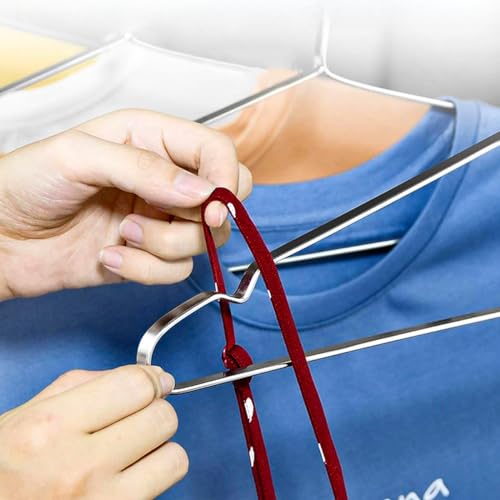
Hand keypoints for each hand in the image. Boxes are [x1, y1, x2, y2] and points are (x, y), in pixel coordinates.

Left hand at [0, 109, 251, 298]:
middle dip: (204, 218)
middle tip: (179, 218)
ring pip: (204, 241)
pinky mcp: (149, 256)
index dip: (225, 177)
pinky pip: (175, 271)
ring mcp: (159, 220)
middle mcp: (164, 181)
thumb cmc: (25, 183)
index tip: (212, 203)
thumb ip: (145, 168)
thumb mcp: (79, 156)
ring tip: (122, 232)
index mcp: (152, 140)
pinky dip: (145, 269)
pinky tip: (110, 255)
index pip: (217, 152)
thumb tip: (202, 192)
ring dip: (164, 244)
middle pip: (224, 201)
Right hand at [0, 365, 186, 498]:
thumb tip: (143, 375)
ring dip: (160, 448)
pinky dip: (153, 478)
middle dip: (156, 410)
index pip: (135, 386)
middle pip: (162, 418)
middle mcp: (79, 466)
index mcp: (52, 426)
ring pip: (174, 458)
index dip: (153, 379)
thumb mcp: (26, 415)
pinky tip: (128, 476)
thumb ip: (84, 384)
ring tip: (135, 450)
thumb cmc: (4, 470)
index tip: (157, 381)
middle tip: (139, 417)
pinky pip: (162, 490)